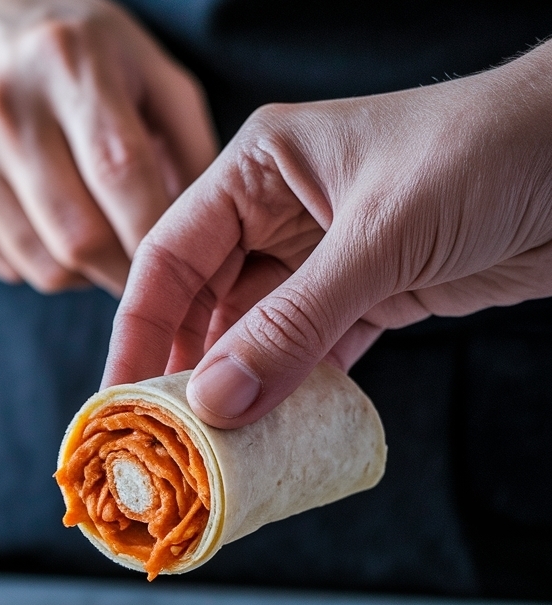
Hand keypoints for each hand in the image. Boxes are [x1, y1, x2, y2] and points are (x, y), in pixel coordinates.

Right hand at [0, 0, 217, 296]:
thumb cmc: (79, 45)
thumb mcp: (147, 65)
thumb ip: (188, 142)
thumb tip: (209, 230)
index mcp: (71, 63)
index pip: (122, 174)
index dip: (155, 234)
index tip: (183, 263)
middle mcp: (9, 106)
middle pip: (78, 235)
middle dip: (124, 270)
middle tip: (146, 270)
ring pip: (40, 262)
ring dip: (84, 276)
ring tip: (103, 248)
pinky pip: (2, 260)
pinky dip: (40, 265)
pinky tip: (56, 235)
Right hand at [103, 44, 551, 424]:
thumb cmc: (484, 155)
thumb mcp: (377, 238)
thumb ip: (293, 324)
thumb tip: (217, 401)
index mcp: (259, 169)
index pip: (171, 255)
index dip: (138, 329)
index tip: (119, 398)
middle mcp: (280, 213)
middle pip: (207, 302)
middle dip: (186, 370)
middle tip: (164, 440)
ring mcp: (325, 258)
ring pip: (259, 336)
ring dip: (242, 391)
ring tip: (215, 449)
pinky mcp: (372, 294)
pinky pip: (312, 354)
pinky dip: (296, 392)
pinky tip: (276, 431)